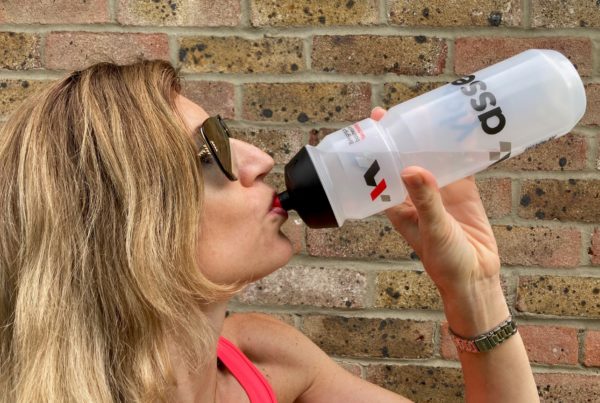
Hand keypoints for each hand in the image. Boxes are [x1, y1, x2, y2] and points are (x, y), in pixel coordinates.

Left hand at [370, 107, 505, 333]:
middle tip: (399, 111)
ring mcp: (439, 191)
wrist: (477, 277)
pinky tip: (463, 130)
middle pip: (404, 159)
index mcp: (398, 205)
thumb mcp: (432, 230)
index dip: (375, 149)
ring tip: (429, 113)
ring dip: (430, 140)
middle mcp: (415, 195)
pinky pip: (459, 165)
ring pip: (431, 158)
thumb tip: (410, 169)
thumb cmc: (445, 262)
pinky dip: (460, 149)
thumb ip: (425, 201)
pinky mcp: (463, 192)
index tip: (371, 125)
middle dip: (401, 138)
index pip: (380, 171)